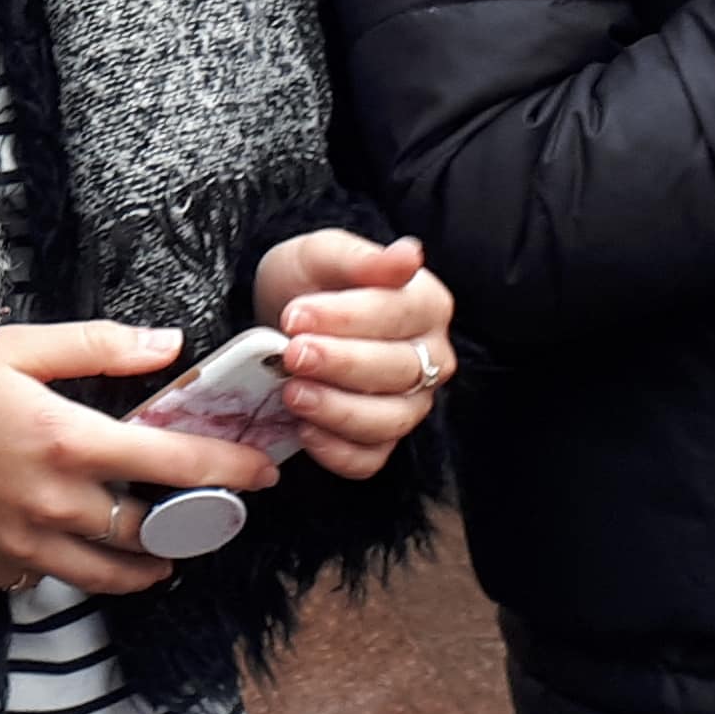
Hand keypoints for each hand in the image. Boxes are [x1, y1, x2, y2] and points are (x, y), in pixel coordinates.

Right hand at [0, 321, 273, 597]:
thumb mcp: (22, 346)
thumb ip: (101, 347)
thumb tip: (170, 344)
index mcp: (72, 442)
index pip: (175, 464)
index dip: (229, 470)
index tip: (265, 473)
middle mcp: (57, 503)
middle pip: (152, 533)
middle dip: (192, 527)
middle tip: (212, 517)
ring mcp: (24, 544)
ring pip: (111, 573)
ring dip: (146, 563)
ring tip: (162, 551)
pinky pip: (52, 579)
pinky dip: (75, 567)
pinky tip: (79, 546)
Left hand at [246, 230, 454, 482]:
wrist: (284, 318)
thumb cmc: (310, 283)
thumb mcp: (321, 254)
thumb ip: (361, 257)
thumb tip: (410, 255)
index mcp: (427, 305)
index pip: (399, 314)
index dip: (348, 318)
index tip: (295, 315)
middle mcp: (430, 359)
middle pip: (398, 370)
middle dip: (340, 364)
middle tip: (292, 355)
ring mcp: (410, 405)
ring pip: (388, 420)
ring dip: (337, 410)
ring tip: (292, 393)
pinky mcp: (380, 441)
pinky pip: (369, 460)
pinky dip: (335, 451)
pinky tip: (303, 429)